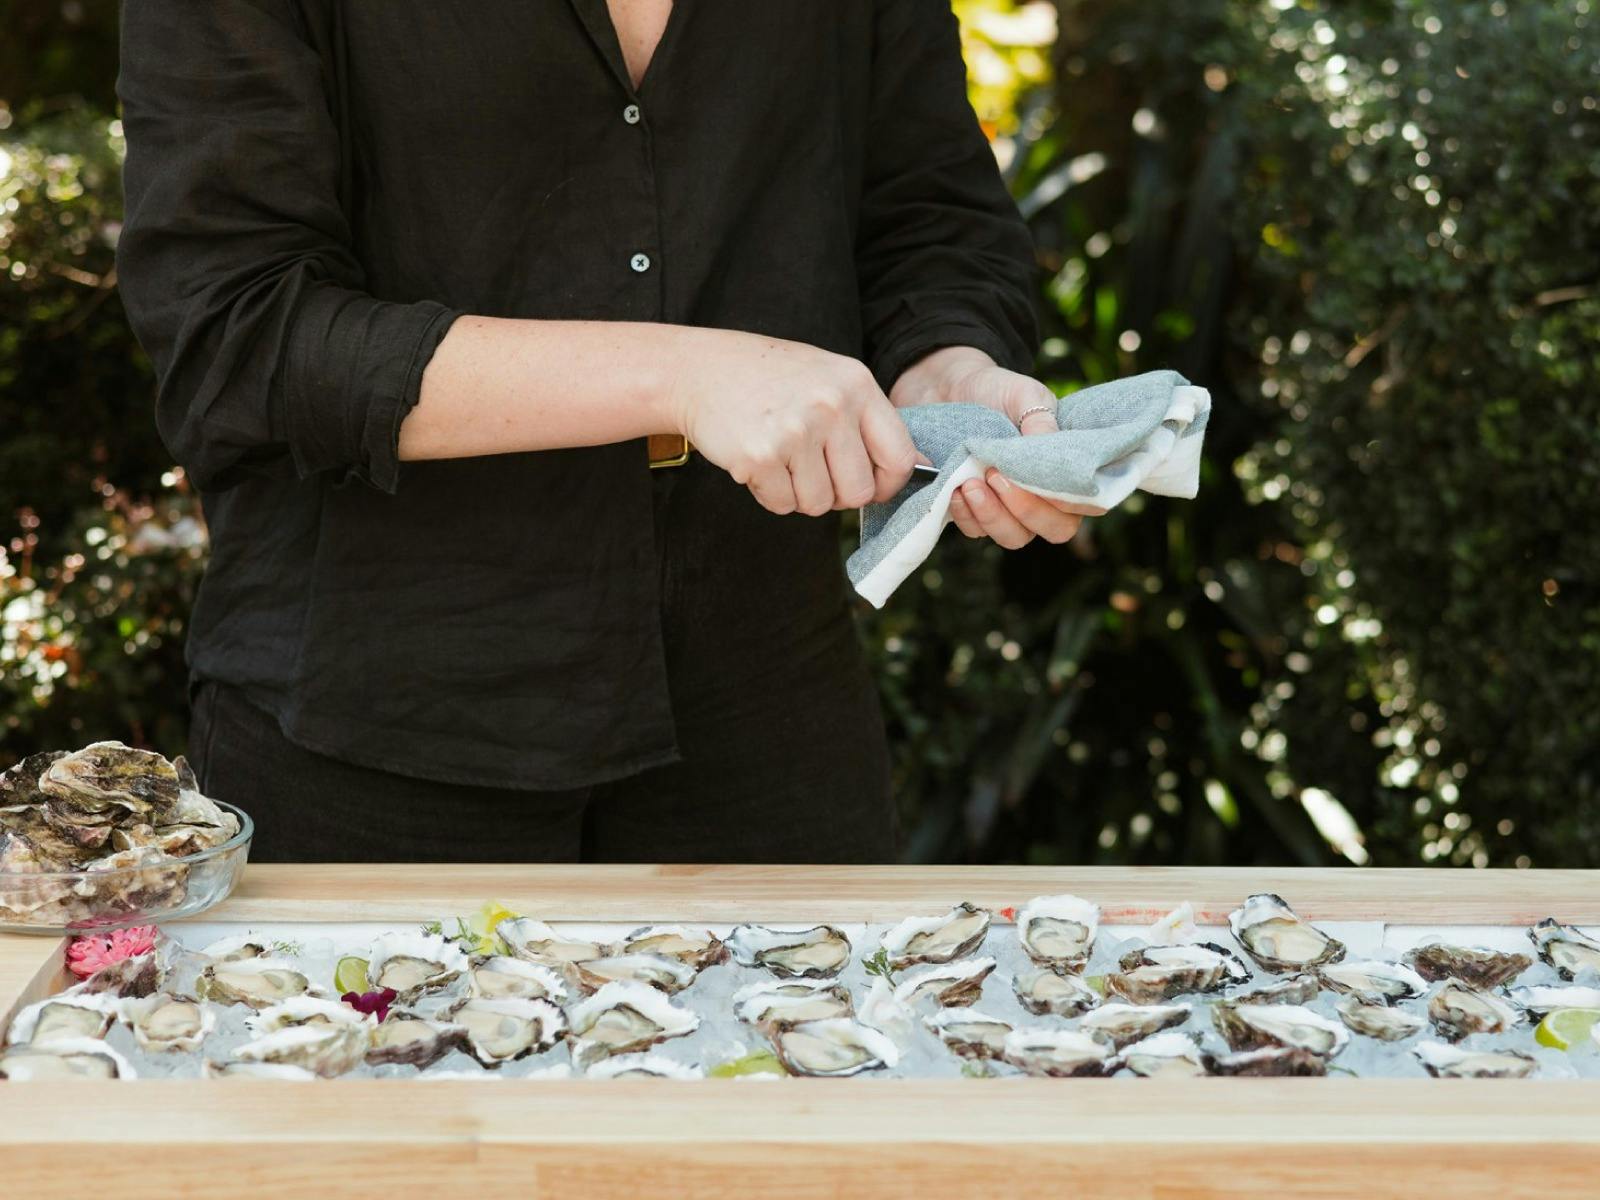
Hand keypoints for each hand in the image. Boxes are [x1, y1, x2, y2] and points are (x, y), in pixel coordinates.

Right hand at [664, 329, 919, 516]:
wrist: (699, 371)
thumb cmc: (769, 380)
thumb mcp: (828, 380)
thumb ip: (867, 420)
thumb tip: (910, 469)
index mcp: (856, 384)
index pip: (899, 457)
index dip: (887, 483)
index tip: (870, 485)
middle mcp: (831, 406)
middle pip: (859, 491)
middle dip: (838, 494)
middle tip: (813, 472)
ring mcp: (795, 432)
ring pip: (819, 504)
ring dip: (800, 493)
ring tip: (781, 459)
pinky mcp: (760, 457)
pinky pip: (782, 504)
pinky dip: (770, 493)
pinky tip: (758, 461)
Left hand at [890, 347, 1105, 548]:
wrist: (952, 389)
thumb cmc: (998, 391)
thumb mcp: (1025, 395)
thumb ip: (1040, 420)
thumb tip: (1045, 446)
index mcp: (1070, 468)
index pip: (1089, 502)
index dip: (1069, 501)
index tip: (1036, 477)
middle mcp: (1047, 497)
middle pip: (1055, 530)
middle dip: (1026, 509)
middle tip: (995, 475)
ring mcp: (1012, 510)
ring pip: (1014, 537)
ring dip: (993, 516)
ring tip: (970, 483)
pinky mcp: (978, 513)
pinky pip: (978, 531)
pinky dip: (967, 515)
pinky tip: (956, 489)